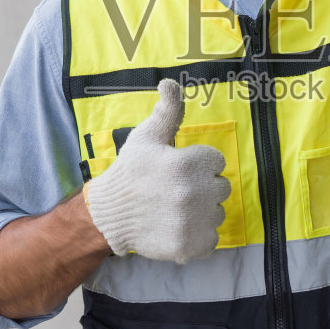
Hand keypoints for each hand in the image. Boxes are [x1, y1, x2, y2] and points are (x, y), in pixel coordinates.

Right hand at [83, 79, 229, 264]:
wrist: (108, 214)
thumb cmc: (130, 171)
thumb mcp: (147, 137)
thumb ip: (167, 111)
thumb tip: (170, 82)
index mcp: (186, 163)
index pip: (216, 161)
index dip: (199, 164)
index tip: (178, 169)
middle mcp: (192, 193)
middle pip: (221, 188)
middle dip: (203, 187)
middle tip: (175, 190)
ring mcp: (191, 222)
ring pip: (217, 214)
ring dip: (202, 212)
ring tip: (174, 209)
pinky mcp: (189, 246)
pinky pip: (212, 239)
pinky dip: (199, 237)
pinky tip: (178, 227)